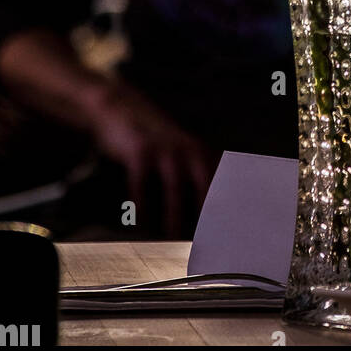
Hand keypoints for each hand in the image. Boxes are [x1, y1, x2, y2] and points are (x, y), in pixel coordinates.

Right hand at [84, 80, 214, 235]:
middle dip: (207, 215)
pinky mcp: (140, 150)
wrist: (121, 106)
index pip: (222, 184)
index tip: (229, 234)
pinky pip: (142, 184)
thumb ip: (196, 175)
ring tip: (172, 242)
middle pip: (205, 187)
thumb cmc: (154, 141)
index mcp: (202, 152)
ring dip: (174, 218)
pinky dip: (142, 207)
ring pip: (175, 189)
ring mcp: (165, 149)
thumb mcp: (181, 151)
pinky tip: (139, 225)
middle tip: (206, 243)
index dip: (227, 209)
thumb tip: (210, 214)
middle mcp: (189, 149)